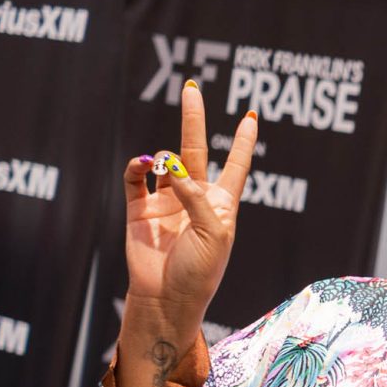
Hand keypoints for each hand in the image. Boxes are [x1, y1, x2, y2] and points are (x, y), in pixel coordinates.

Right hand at [122, 81, 257, 329]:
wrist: (166, 299)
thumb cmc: (200, 272)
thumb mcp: (214, 233)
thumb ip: (196, 196)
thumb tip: (170, 167)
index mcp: (221, 205)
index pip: (235, 165)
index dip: (242, 142)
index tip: (251, 116)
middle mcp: (194, 198)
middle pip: (194, 149)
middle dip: (193, 119)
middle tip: (191, 88)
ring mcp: (165, 202)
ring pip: (163, 162)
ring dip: (163, 159)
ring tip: (165, 173)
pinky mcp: (139, 209)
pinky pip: (136, 178)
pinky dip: (137, 166)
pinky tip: (142, 165)